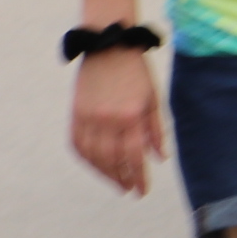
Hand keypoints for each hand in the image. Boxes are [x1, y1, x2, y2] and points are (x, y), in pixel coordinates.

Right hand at [70, 48, 166, 194]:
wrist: (108, 45)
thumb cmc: (136, 72)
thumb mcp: (153, 98)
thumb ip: (156, 130)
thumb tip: (160, 158)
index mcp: (130, 115)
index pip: (134, 155)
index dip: (138, 177)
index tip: (142, 191)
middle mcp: (107, 119)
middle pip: (112, 160)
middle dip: (121, 178)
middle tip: (128, 189)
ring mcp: (88, 117)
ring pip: (93, 156)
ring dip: (103, 173)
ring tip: (115, 182)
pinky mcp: (76, 113)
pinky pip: (78, 144)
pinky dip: (86, 159)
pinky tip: (96, 166)